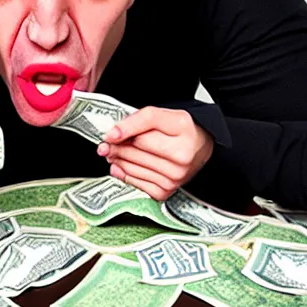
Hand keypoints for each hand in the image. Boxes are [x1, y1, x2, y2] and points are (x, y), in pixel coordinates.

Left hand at [96, 106, 213, 199]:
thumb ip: (138, 120)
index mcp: (182, 128)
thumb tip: (112, 135)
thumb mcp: (164, 115)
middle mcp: (182, 155)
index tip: (109, 134)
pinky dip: (123, 173)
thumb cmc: (181, 131)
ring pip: (132, 166)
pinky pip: (135, 182)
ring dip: (117, 159)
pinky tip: (120, 166)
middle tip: (107, 143)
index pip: (145, 128)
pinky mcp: (166, 191)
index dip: (123, 130)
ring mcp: (175, 176)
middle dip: (116, 146)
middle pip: (136, 149)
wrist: (199, 149)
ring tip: (113, 152)